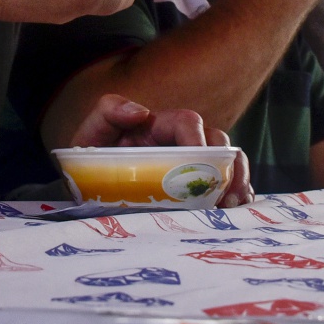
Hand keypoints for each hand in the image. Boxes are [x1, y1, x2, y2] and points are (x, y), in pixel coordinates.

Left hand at [66, 94, 252, 206]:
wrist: (85, 190)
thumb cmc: (90, 162)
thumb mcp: (91, 135)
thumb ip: (108, 113)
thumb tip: (140, 111)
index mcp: (159, 126)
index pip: (188, 122)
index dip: (198, 140)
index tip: (199, 169)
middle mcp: (181, 142)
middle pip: (217, 142)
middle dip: (228, 165)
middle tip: (226, 195)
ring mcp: (191, 165)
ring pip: (227, 162)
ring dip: (237, 181)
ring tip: (234, 205)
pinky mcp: (195, 187)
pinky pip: (226, 185)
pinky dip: (238, 195)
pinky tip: (237, 211)